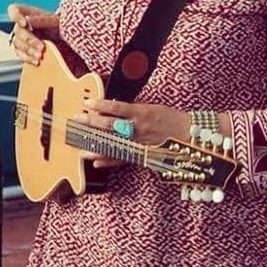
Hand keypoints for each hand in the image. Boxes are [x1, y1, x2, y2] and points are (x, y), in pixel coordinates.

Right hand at [7, 3, 59, 65]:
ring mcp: (20, 38)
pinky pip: (20, 54)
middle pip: (18, 31)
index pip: (14, 9)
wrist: (63, 40)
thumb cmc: (58, 26)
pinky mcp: (22, 50)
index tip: (24, 24)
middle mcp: (21, 25)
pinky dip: (28, 58)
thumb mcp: (55, 21)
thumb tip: (28, 21)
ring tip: (41, 55)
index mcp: (28, 13)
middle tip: (42, 47)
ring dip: (29, 50)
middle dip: (29, 40)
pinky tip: (37, 61)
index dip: (15, 16)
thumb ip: (43, 20)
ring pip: (17, 44)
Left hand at [74, 97, 189, 168]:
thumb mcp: (153, 108)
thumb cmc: (171, 119)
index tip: (87, 103)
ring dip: (95, 147)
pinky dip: (109, 162)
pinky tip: (96, 163)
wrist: (189, 136)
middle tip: (76, 120)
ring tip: (79, 148)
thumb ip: (133, 109)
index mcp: (142, 112)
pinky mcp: (142, 156)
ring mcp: (140, 143)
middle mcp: (139, 128)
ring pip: (113, 145)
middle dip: (91, 123)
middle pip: (110, 125)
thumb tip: (112, 107)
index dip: (100, 105)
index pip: (117, 107)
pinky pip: (123, 160)